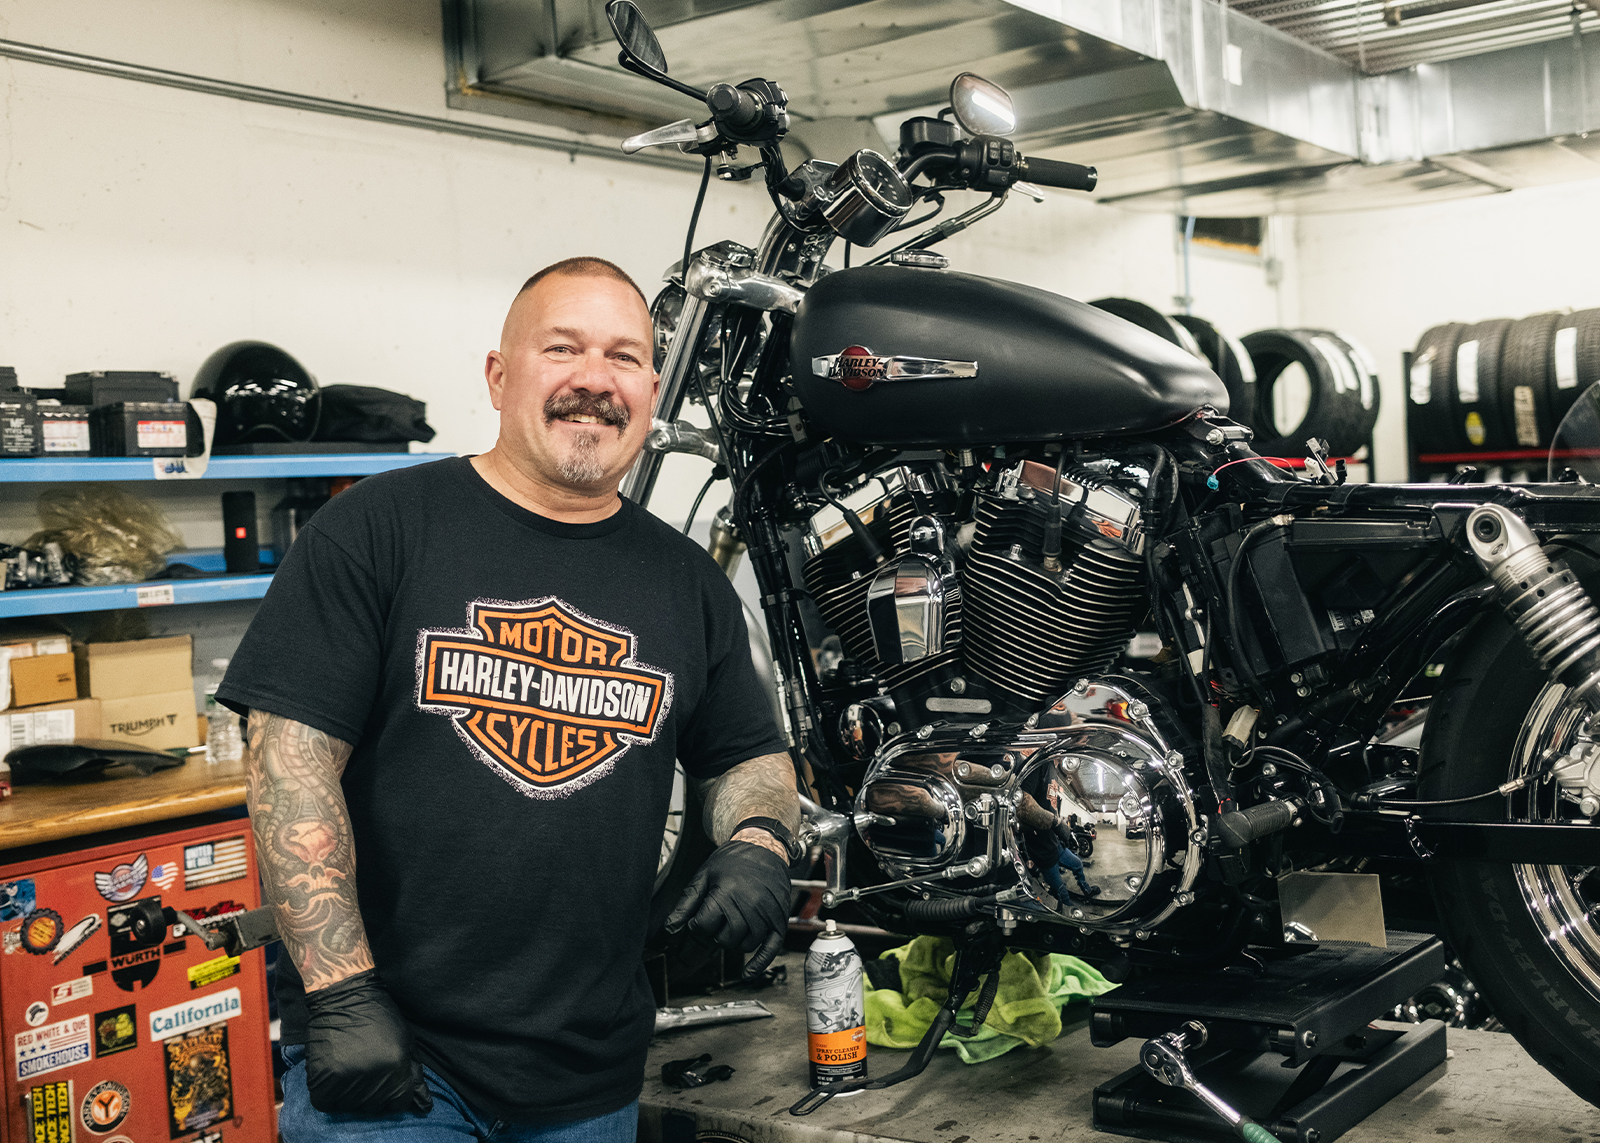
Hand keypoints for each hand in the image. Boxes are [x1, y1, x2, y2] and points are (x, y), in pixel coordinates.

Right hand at [303, 970, 433, 1115]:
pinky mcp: (321, 1076)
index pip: (398, 1103)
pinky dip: (329, 1095)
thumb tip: (424, 1107)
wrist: (344, 994)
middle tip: (366, 1070)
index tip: (387, 1083)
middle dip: (373, 1095)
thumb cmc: (378, 1015)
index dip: (394, 1096)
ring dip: (350, 1094)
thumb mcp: (404, 1040)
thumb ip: (413, 1075)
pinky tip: (334, 1076)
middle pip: (374, 1107)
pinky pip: (326, 1103)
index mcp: (395, 1065)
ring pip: (350, 1107)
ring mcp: (345, 1076)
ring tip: (350, 1068)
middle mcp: (372, 1075)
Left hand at [666, 839, 790, 977]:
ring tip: (736, 919)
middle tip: (720, 915)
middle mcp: (749, 907)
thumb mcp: (704, 876)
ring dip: (735, 939)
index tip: (702, 913)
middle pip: (723, 939)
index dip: (699, 922)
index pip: (704, 927)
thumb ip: (686, 903)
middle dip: (716, 931)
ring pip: (743, 945)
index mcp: (726, 895)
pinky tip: (747, 974)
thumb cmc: (733, 860)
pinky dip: (758, 964)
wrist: (765, 847)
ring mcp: (766, 915)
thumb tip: (669, 928)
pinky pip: (770, 950)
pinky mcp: (779, 921)